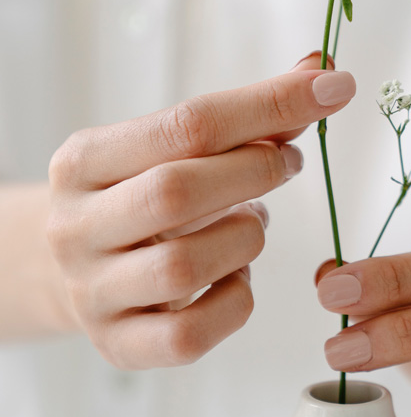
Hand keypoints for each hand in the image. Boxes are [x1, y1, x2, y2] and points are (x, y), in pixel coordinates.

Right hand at [48, 54, 354, 368]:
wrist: (74, 268)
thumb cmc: (140, 195)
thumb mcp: (171, 149)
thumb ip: (247, 114)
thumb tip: (322, 71)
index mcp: (83, 161)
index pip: (184, 124)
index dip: (267, 106)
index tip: (331, 89)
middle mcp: (74, 226)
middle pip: (176, 191)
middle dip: (255, 171)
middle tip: (290, 163)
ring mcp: (91, 292)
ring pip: (184, 267)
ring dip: (245, 238)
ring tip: (253, 220)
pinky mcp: (117, 345)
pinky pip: (190, 335)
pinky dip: (234, 300)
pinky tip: (237, 275)